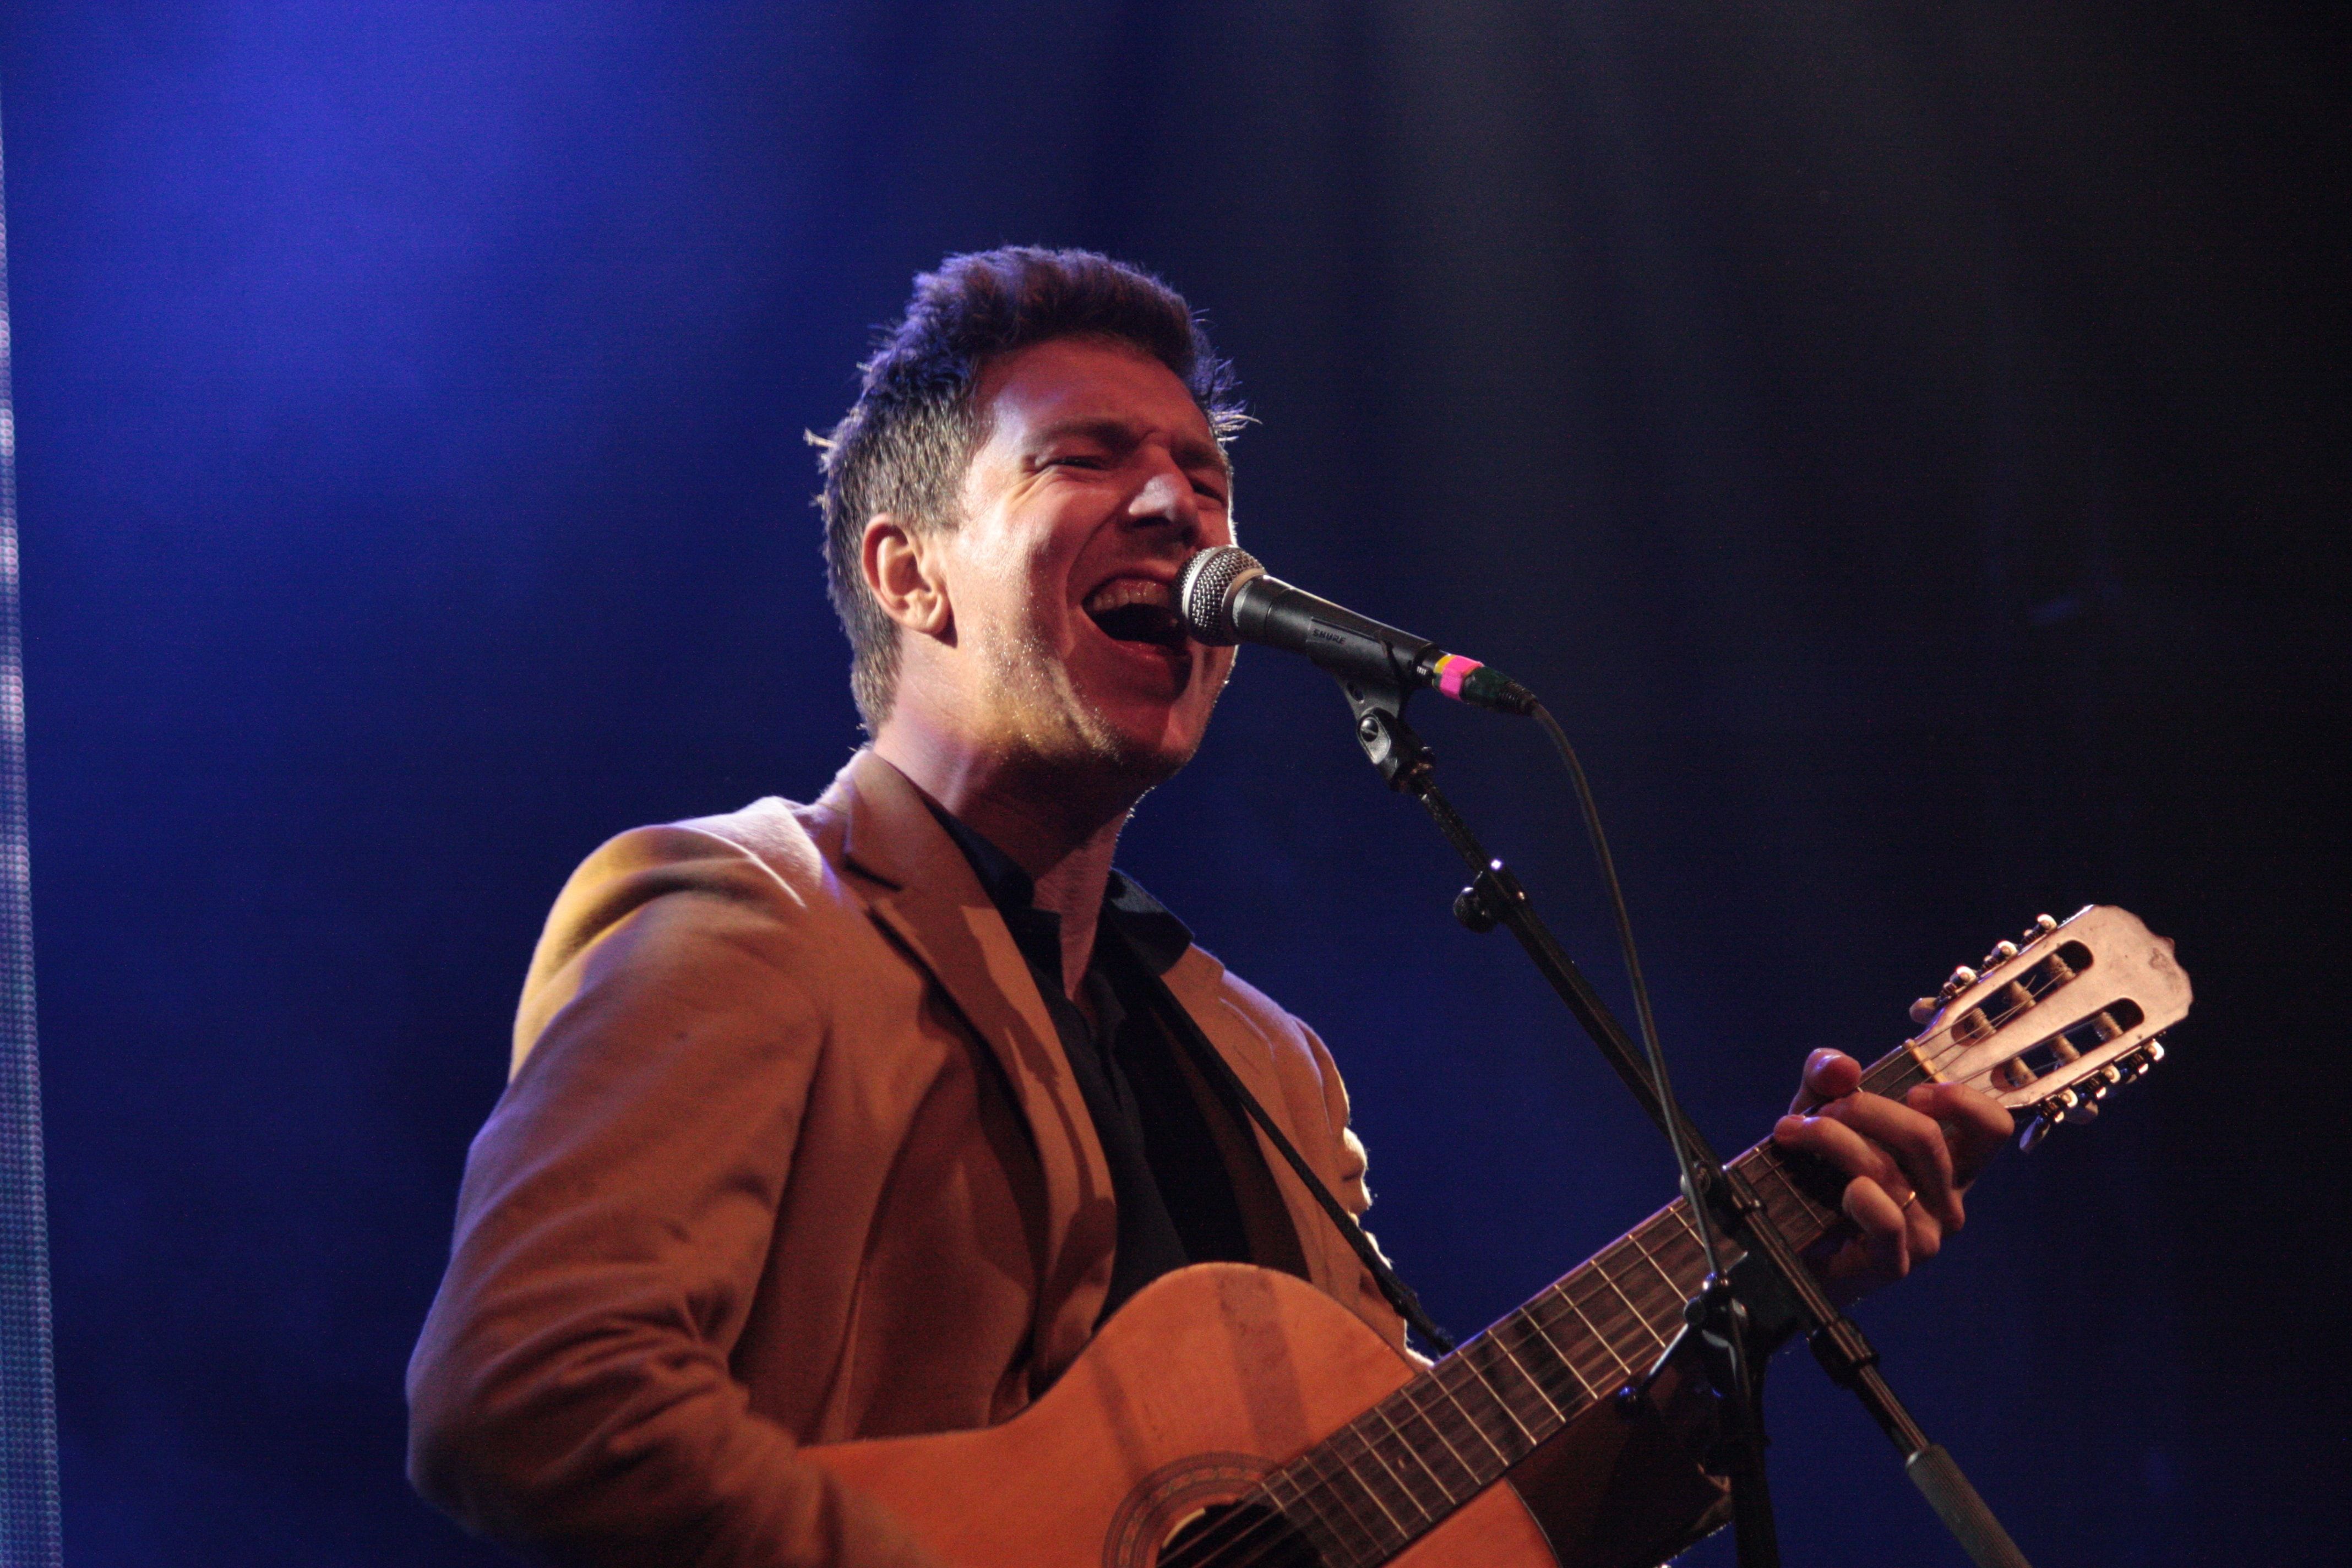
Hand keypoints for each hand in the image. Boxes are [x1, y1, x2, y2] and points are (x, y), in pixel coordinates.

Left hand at [1770, 1049, 2012, 1303]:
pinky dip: (1857, 1196)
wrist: (1784, 1241)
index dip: (1962, 1100)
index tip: (1913, 1092)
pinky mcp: (1894, 1262)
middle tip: (1818, 1111)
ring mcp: (1924, 1234)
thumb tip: (1845, 1067)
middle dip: (1862, 1109)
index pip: (1991, 1128)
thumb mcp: (1820, 1109)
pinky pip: (1887, 1219)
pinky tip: (1835, 1189)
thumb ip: (1828, 1075)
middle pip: (1925, 1137)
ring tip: (1793, 1133)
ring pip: (1889, 1170)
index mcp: (1946, 1162)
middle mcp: (1945, 1199)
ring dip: (1832, 1140)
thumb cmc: (1816, 1173)